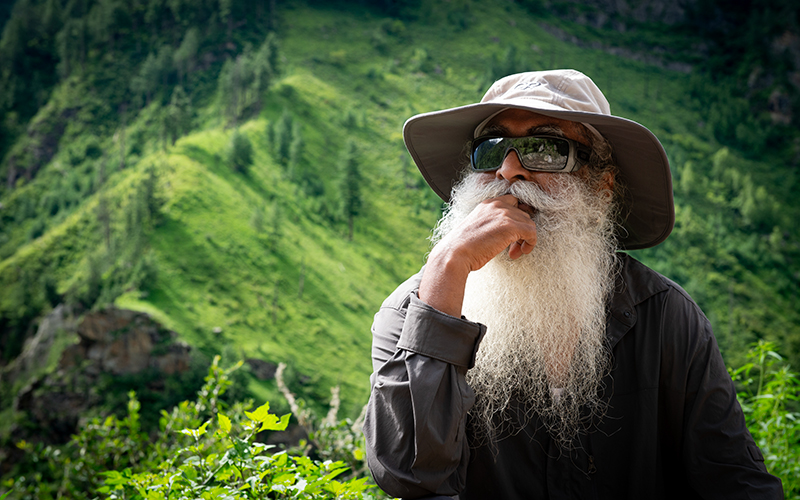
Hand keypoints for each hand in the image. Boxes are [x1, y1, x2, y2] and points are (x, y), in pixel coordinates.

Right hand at [419, 194, 537, 316]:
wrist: (455, 254)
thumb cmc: (462, 247)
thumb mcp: (477, 228)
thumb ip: (492, 223)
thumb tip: (507, 233)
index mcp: (487, 204)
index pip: (513, 202)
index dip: (516, 218)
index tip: (512, 234)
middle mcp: (497, 204)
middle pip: (523, 214)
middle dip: (521, 232)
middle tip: (513, 248)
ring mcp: (504, 214)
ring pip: (529, 223)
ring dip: (525, 239)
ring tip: (515, 252)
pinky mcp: (511, 226)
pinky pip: (532, 232)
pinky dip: (531, 243)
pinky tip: (520, 252)